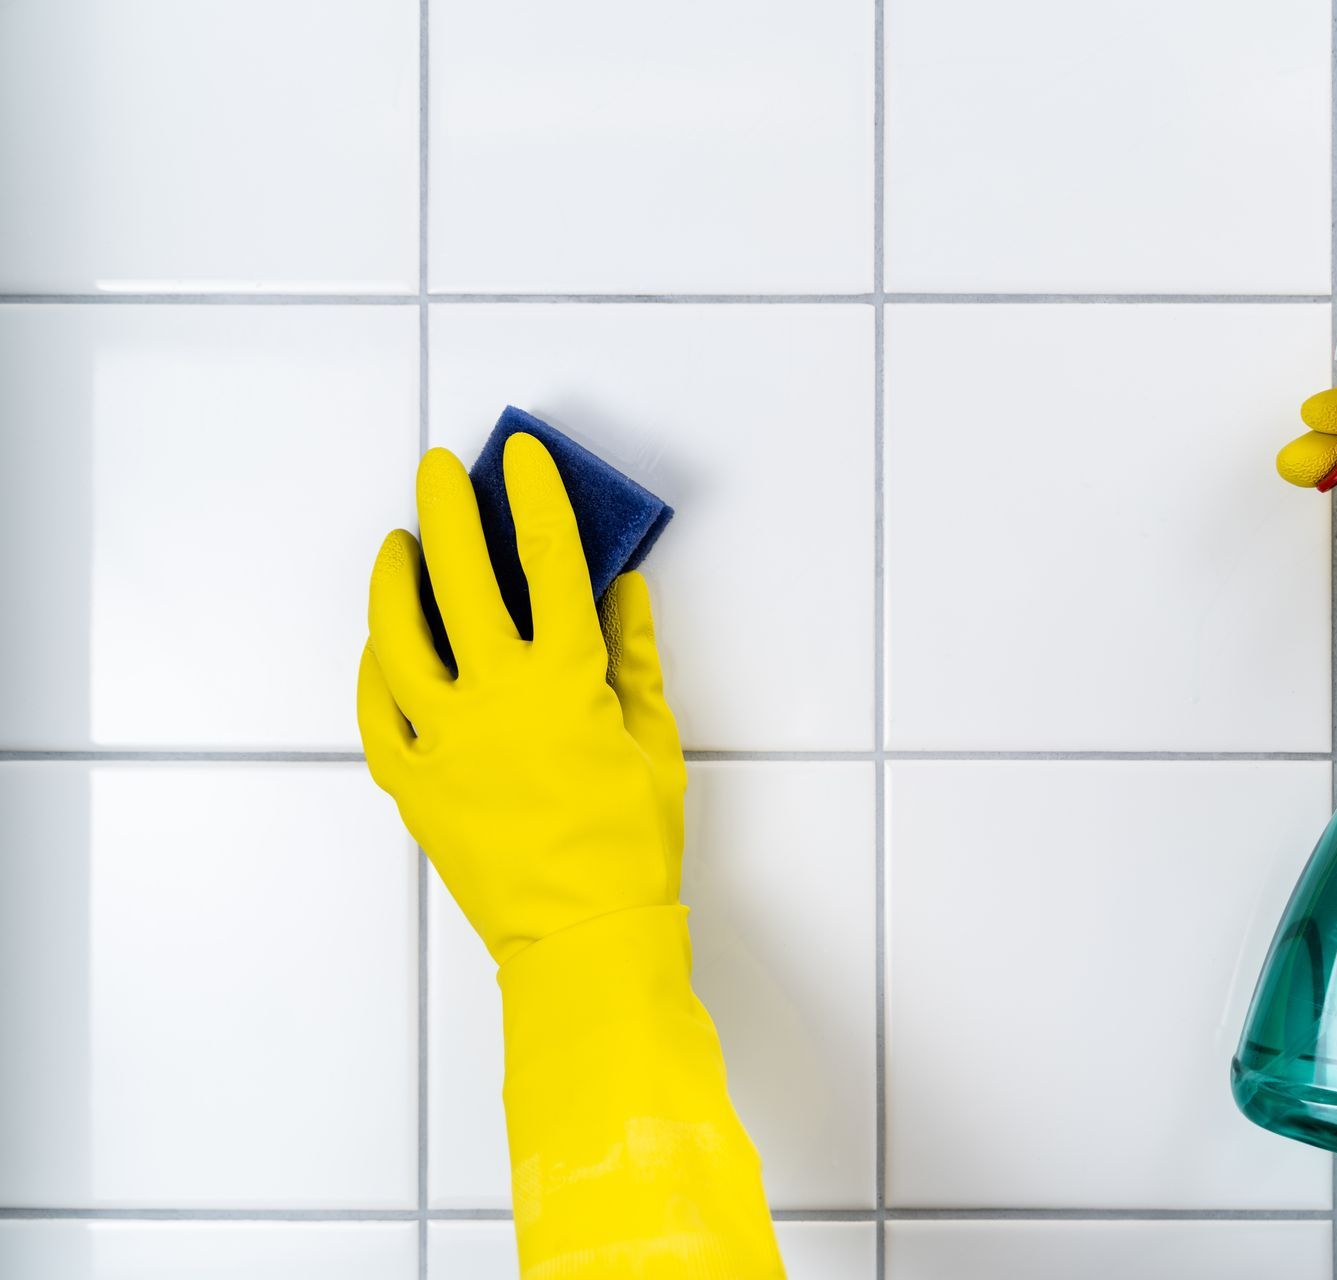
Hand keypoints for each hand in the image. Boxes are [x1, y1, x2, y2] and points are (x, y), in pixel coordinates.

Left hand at [356, 434, 685, 964]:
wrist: (584, 935)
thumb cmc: (630, 847)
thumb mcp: (655, 741)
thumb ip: (636, 658)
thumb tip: (626, 593)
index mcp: (567, 682)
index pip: (550, 561)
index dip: (537, 498)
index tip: (523, 459)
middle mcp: (497, 698)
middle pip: (462, 577)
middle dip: (449, 509)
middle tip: (440, 471)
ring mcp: (445, 739)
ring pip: (398, 635)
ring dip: (394, 578)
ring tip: (398, 544)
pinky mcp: (413, 781)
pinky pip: (376, 709)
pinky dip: (374, 668)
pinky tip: (380, 645)